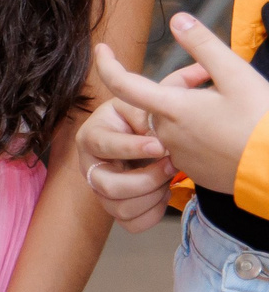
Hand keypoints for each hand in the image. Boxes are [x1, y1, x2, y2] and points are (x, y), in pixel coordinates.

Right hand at [78, 71, 199, 231]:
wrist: (146, 144)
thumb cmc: (150, 120)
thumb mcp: (157, 99)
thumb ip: (175, 85)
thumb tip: (201, 69)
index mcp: (93, 132)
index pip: (104, 144)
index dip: (132, 148)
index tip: (161, 146)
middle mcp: (89, 163)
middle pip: (106, 184)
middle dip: (144, 179)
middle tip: (170, 167)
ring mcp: (99, 188)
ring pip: (118, 206)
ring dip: (150, 196)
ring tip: (168, 180)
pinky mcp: (114, 208)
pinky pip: (129, 222)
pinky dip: (150, 213)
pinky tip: (162, 196)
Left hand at [93, 19, 268, 195]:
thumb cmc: (262, 121)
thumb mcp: (236, 74)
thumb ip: (204, 45)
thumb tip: (178, 20)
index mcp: (172, 109)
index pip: (124, 84)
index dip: (107, 64)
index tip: (100, 48)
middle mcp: (167, 134)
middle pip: (160, 101)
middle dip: (182, 88)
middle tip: (217, 81)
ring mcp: (180, 155)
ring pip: (175, 123)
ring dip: (193, 111)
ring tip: (231, 109)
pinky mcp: (195, 171)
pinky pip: (188, 144)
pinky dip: (201, 132)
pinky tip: (231, 132)